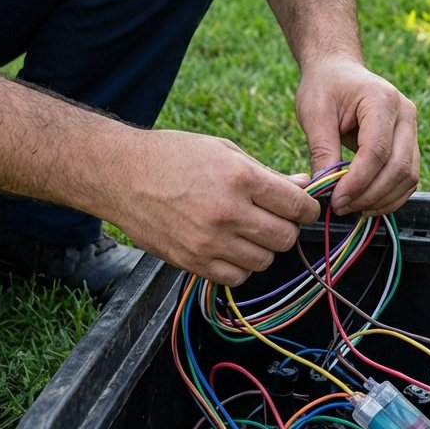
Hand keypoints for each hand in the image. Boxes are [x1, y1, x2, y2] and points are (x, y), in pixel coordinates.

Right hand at [111, 129, 318, 286]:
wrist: (122, 175)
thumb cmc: (174, 156)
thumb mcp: (224, 150)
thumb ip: (266, 173)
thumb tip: (303, 185)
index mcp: (240, 178)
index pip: (297, 206)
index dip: (307, 208)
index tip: (303, 207)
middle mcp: (228, 212)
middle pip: (285, 237)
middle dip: (286, 228)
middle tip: (274, 218)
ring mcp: (209, 242)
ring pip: (264, 261)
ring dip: (263, 248)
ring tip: (247, 230)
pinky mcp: (192, 262)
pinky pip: (236, 278)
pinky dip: (240, 266)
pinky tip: (230, 246)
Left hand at [295, 57, 418, 216]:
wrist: (338, 71)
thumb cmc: (324, 87)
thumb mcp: (314, 113)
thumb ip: (322, 150)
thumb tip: (324, 190)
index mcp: (382, 100)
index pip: (377, 151)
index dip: (358, 182)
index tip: (336, 199)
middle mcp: (405, 113)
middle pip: (399, 167)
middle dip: (370, 195)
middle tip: (341, 207)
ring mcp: (412, 128)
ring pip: (409, 177)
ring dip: (382, 200)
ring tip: (352, 207)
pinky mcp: (410, 143)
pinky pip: (408, 178)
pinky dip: (390, 196)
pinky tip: (366, 202)